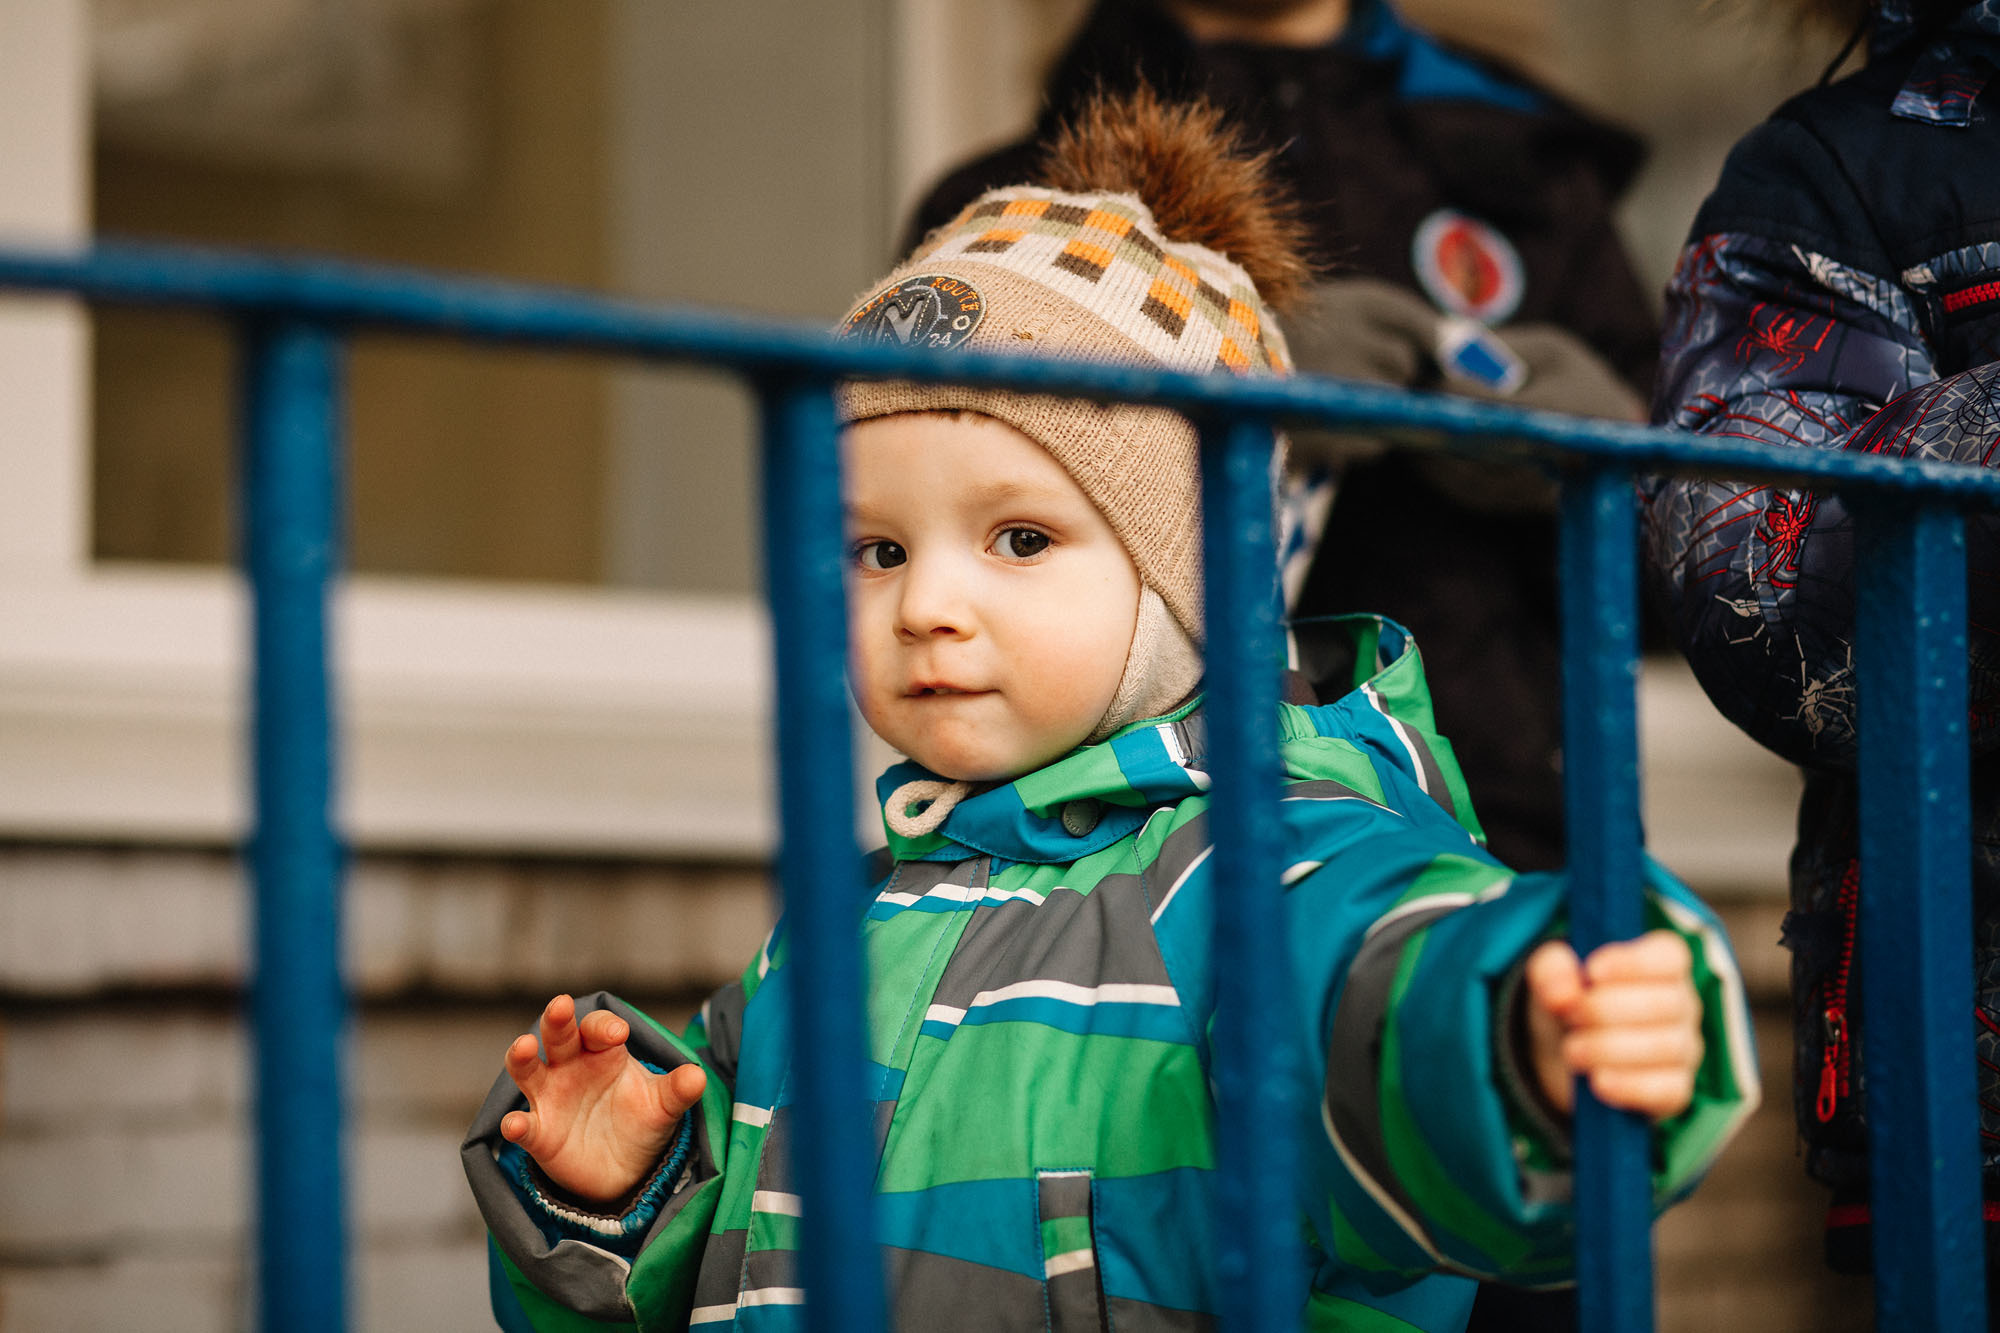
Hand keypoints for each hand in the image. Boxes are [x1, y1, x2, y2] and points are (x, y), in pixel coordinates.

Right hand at [500, 994, 707, 1204]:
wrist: (625, 1170)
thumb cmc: (639, 1121)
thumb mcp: (663, 1106)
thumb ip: (678, 1090)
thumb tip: (699, 1076)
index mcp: (602, 1052)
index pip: (599, 1028)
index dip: (606, 1026)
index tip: (620, 1033)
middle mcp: (570, 1067)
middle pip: (559, 1036)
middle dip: (558, 1020)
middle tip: (562, 1006)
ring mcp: (550, 1099)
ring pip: (528, 1070)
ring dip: (522, 1057)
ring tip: (523, 1047)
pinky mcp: (540, 1134)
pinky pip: (524, 1126)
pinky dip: (517, 1124)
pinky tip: (516, 1124)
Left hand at [1524, 931, 1701, 1119]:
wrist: (1566, 1051)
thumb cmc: (1570, 998)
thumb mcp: (1551, 975)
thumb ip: (1552, 970)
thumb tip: (1562, 994)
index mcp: (1660, 964)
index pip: (1670, 956)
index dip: (1634, 963)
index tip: (1592, 972)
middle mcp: (1682, 1003)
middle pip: (1666, 1003)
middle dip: (1607, 1010)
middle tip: (1570, 1016)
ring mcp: (1684, 1048)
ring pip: (1667, 1047)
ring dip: (1611, 1048)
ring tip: (1572, 1050)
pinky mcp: (1676, 1088)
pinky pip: (1670, 1090)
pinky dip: (1631, 1086)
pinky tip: (1599, 1081)